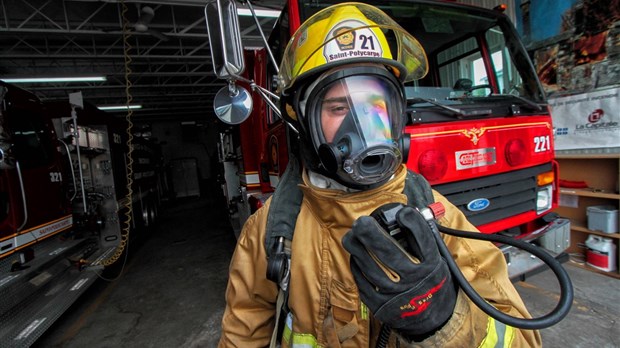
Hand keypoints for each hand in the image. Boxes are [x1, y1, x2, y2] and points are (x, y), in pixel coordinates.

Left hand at [342, 206, 456, 338]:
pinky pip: (364, 283)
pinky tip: (355, 256)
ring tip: (351, 236)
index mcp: (431, 266)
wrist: (434, 319)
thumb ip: (423, 241)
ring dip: (357, 250)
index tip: (402, 213)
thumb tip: (405, 215)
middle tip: (361, 222)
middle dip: (372, 235)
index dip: (413, 224)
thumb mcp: (437, 261)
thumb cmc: (431, 282)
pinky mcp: (381, 305)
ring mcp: (397, 294)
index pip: (423, 241)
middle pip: (390, 254)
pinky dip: (357, 267)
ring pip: (372, 268)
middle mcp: (415, 280)